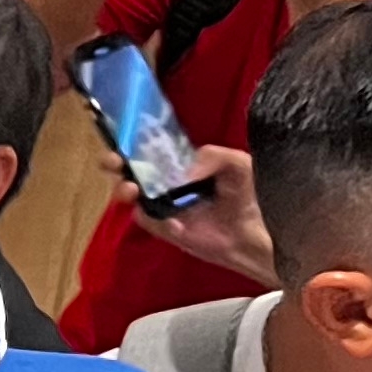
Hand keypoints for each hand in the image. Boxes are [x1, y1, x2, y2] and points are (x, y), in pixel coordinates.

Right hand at [117, 144, 277, 285]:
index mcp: (181, 163)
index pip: (149, 149)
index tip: (123, 140)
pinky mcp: (164, 229)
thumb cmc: (249, 193)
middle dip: (115, 164)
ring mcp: (162, 206)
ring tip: (131, 189)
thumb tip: (180, 174)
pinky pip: (148, 220)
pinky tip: (174, 222)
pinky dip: (154, 217)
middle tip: (114, 162)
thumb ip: (210, 157)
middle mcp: (166, 182)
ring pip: (129, 195)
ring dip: (124, 190)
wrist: (258, 231)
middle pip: (129, 169)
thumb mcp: (236, 163)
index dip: (132, 143)